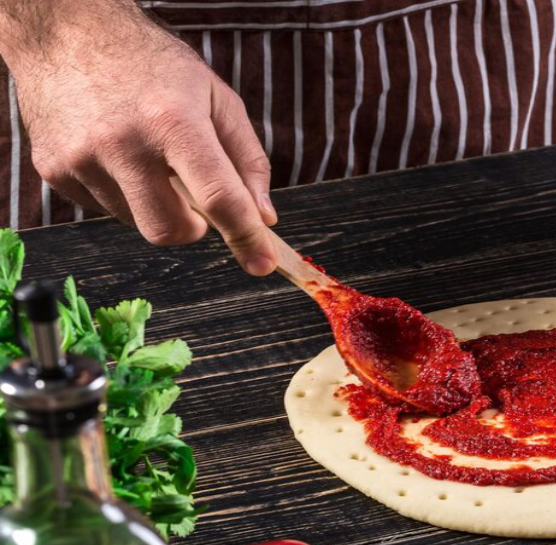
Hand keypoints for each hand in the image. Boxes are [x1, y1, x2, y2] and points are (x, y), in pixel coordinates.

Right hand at [0, 0, 277, 274]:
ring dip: (155, 205)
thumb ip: (247, 159)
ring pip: (136, 223)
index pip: (219, 196)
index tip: (261, 264)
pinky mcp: (55, 168)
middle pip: (169, 229)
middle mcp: (123, 143)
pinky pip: (103, 208)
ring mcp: (82, 158)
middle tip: (196, 200)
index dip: (244, 237)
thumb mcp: (216, 97)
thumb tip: (263, 217)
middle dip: (193, 228)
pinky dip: (122, 193)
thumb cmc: (151, 63)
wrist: (67, 32)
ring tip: (149, 157)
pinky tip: (117, 154)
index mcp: (173, 121)